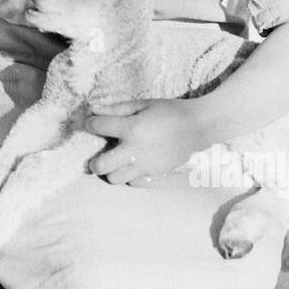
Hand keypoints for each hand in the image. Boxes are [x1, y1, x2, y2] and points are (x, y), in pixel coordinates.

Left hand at [84, 98, 207, 185]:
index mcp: (132, 128)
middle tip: (99, 155)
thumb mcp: (142, 104)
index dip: (90, 123)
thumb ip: (116, 108)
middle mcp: (136, 150)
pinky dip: (129, 177)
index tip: (90, 123)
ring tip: (117, 161)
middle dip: (95, 161)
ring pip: (115, 179)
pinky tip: (132, 166)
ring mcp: (145, 165)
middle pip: (101, 166)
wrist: (198, 127)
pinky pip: (133, 183)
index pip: (98, 127)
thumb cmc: (169, 112)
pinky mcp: (155, 174)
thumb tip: (92, 109)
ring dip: (112, 170)